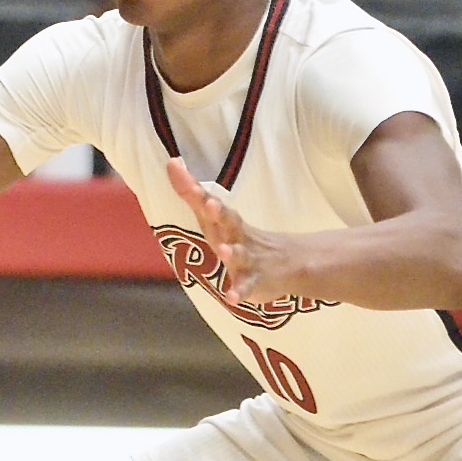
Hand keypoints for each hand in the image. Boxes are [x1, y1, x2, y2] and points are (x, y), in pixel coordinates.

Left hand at [166, 157, 299, 304]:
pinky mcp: (255, 282)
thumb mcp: (216, 216)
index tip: (178, 170)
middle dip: (220, 214)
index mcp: (226, 221)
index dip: (195, 190)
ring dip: (232, 252)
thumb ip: (192, 193)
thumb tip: (171, 162)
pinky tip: (230, 298)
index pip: (209, 201)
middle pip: (230, 222)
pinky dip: (239, 292)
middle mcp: (237, 236)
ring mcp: (248, 259)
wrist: (290, 263)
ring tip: (224, 251)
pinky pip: (246, 288)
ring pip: (240, 255)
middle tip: (211, 205)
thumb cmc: (241, 237)